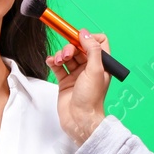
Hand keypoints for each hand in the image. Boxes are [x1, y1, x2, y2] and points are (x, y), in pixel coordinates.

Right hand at [47, 30, 111, 145]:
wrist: (80, 119)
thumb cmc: (91, 99)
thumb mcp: (96, 70)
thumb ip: (92, 50)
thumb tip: (85, 33)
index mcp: (101, 64)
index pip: (98, 42)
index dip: (88, 38)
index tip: (79, 39)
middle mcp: (89, 68)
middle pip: (79, 47)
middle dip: (70, 47)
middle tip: (67, 54)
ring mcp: (76, 74)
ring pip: (67, 55)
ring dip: (60, 54)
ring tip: (59, 61)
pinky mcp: (65, 81)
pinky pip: (57, 66)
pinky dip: (53, 61)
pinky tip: (51, 62)